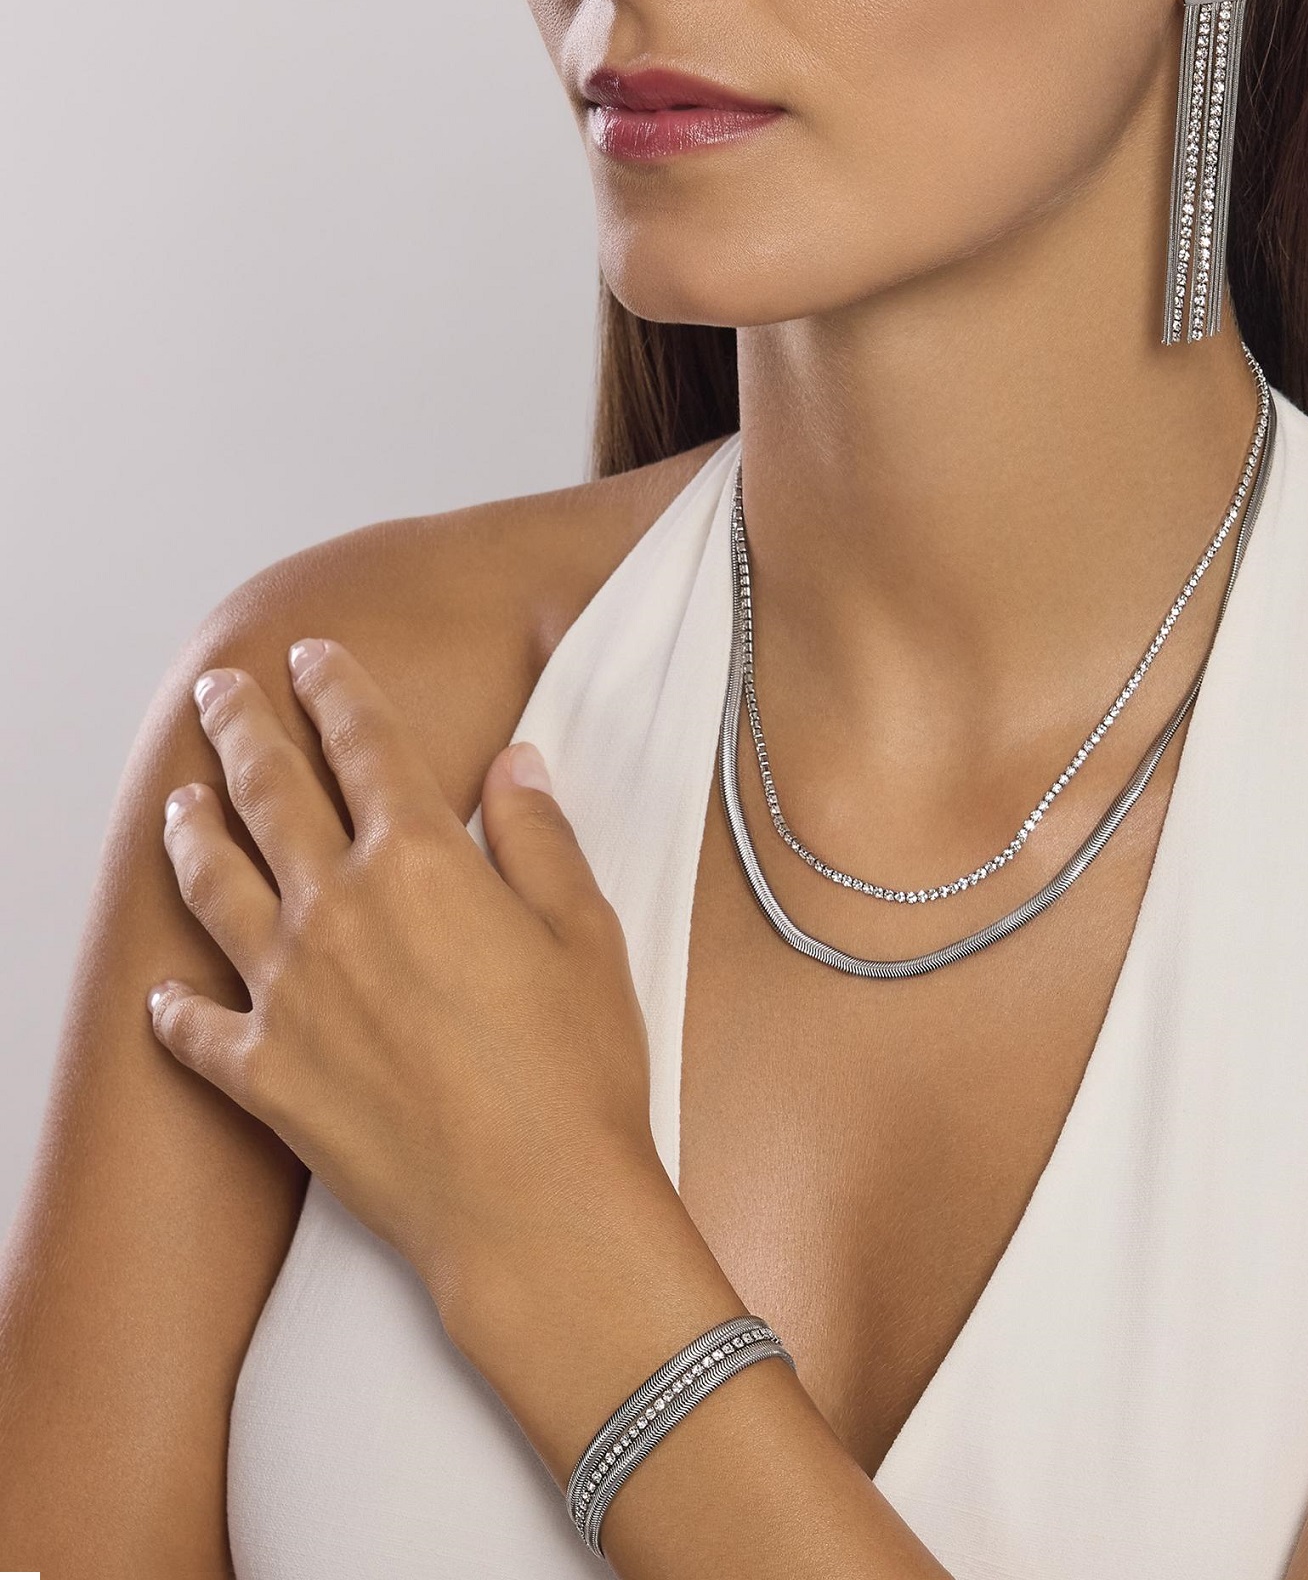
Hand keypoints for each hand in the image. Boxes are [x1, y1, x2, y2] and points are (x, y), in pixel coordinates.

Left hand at [147, 637, 662, 1311]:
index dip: (336, 691)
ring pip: (213, 887)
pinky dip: (173, 1006)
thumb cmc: (576, 1073)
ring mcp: (287, 994)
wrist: (532, 1206)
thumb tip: (514, 769)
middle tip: (222, 693)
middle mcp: (335, 912)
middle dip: (242, 730)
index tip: (316, 659)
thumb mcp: (586, 933)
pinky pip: (196, 1028)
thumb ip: (538, 838)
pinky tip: (162, 993)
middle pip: (268, 794)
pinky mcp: (265, 1076)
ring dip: (192, 833)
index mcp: (418, 863)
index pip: (363, 746)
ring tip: (179, 802)